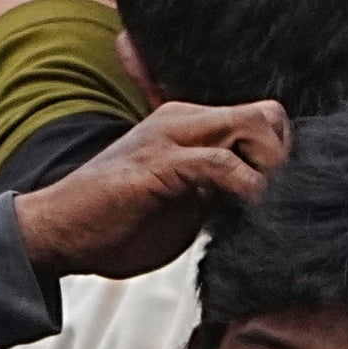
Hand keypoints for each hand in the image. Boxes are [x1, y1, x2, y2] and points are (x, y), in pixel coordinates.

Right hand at [16, 100, 293, 280]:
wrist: (61, 234)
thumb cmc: (119, 224)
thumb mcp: (184, 206)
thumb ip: (218, 196)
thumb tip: (262, 208)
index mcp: (189, 126)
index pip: (262, 119)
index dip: (282, 157)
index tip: (284, 199)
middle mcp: (181, 121)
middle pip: (266, 114)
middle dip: (286, 159)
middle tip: (283, 204)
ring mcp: (169, 138)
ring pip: (250, 126)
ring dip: (272, 172)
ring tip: (268, 212)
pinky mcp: (158, 166)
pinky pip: (220, 163)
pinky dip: (247, 189)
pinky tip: (249, 215)